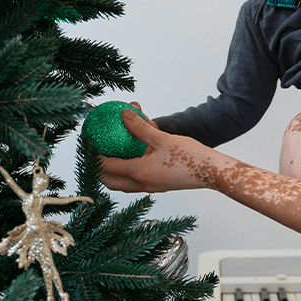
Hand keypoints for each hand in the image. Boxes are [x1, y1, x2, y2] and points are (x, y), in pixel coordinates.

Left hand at [99, 102, 217, 193]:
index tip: (88, 143)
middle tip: (94, 151)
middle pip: (108, 181)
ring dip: (111, 172)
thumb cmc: (190, 156)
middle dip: (98, 168)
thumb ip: (140, 127)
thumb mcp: (162, 138)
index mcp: (139, 173)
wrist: (213, 173)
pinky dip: (126, 171)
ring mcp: (150, 188)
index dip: (93, 156)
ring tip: (109, 155)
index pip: (105, 167)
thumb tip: (123, 113)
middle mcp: (141, 184)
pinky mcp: (158, 186)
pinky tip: (131, 156)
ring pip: (120, 183)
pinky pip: (133, 181)